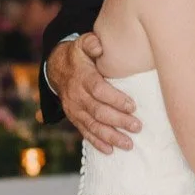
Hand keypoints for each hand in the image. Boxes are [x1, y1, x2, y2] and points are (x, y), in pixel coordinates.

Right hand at [46, 33, 139, 153]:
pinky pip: (85, 132)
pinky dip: (97, 143)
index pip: (98, 89)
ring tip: (129, 144)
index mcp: (81, 77)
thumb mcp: (82, 44)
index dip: (115, 99)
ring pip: (93, 125)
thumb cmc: (79, 55)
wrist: (57, 68)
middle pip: (98, 111)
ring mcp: (74, 109)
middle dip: (118, 121)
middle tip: (137, 127)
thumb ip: (91, 43)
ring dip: (111, 136)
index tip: (132, 106)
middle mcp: (76, 95)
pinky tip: (110, 151)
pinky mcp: (75, 118)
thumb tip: (99, 46)